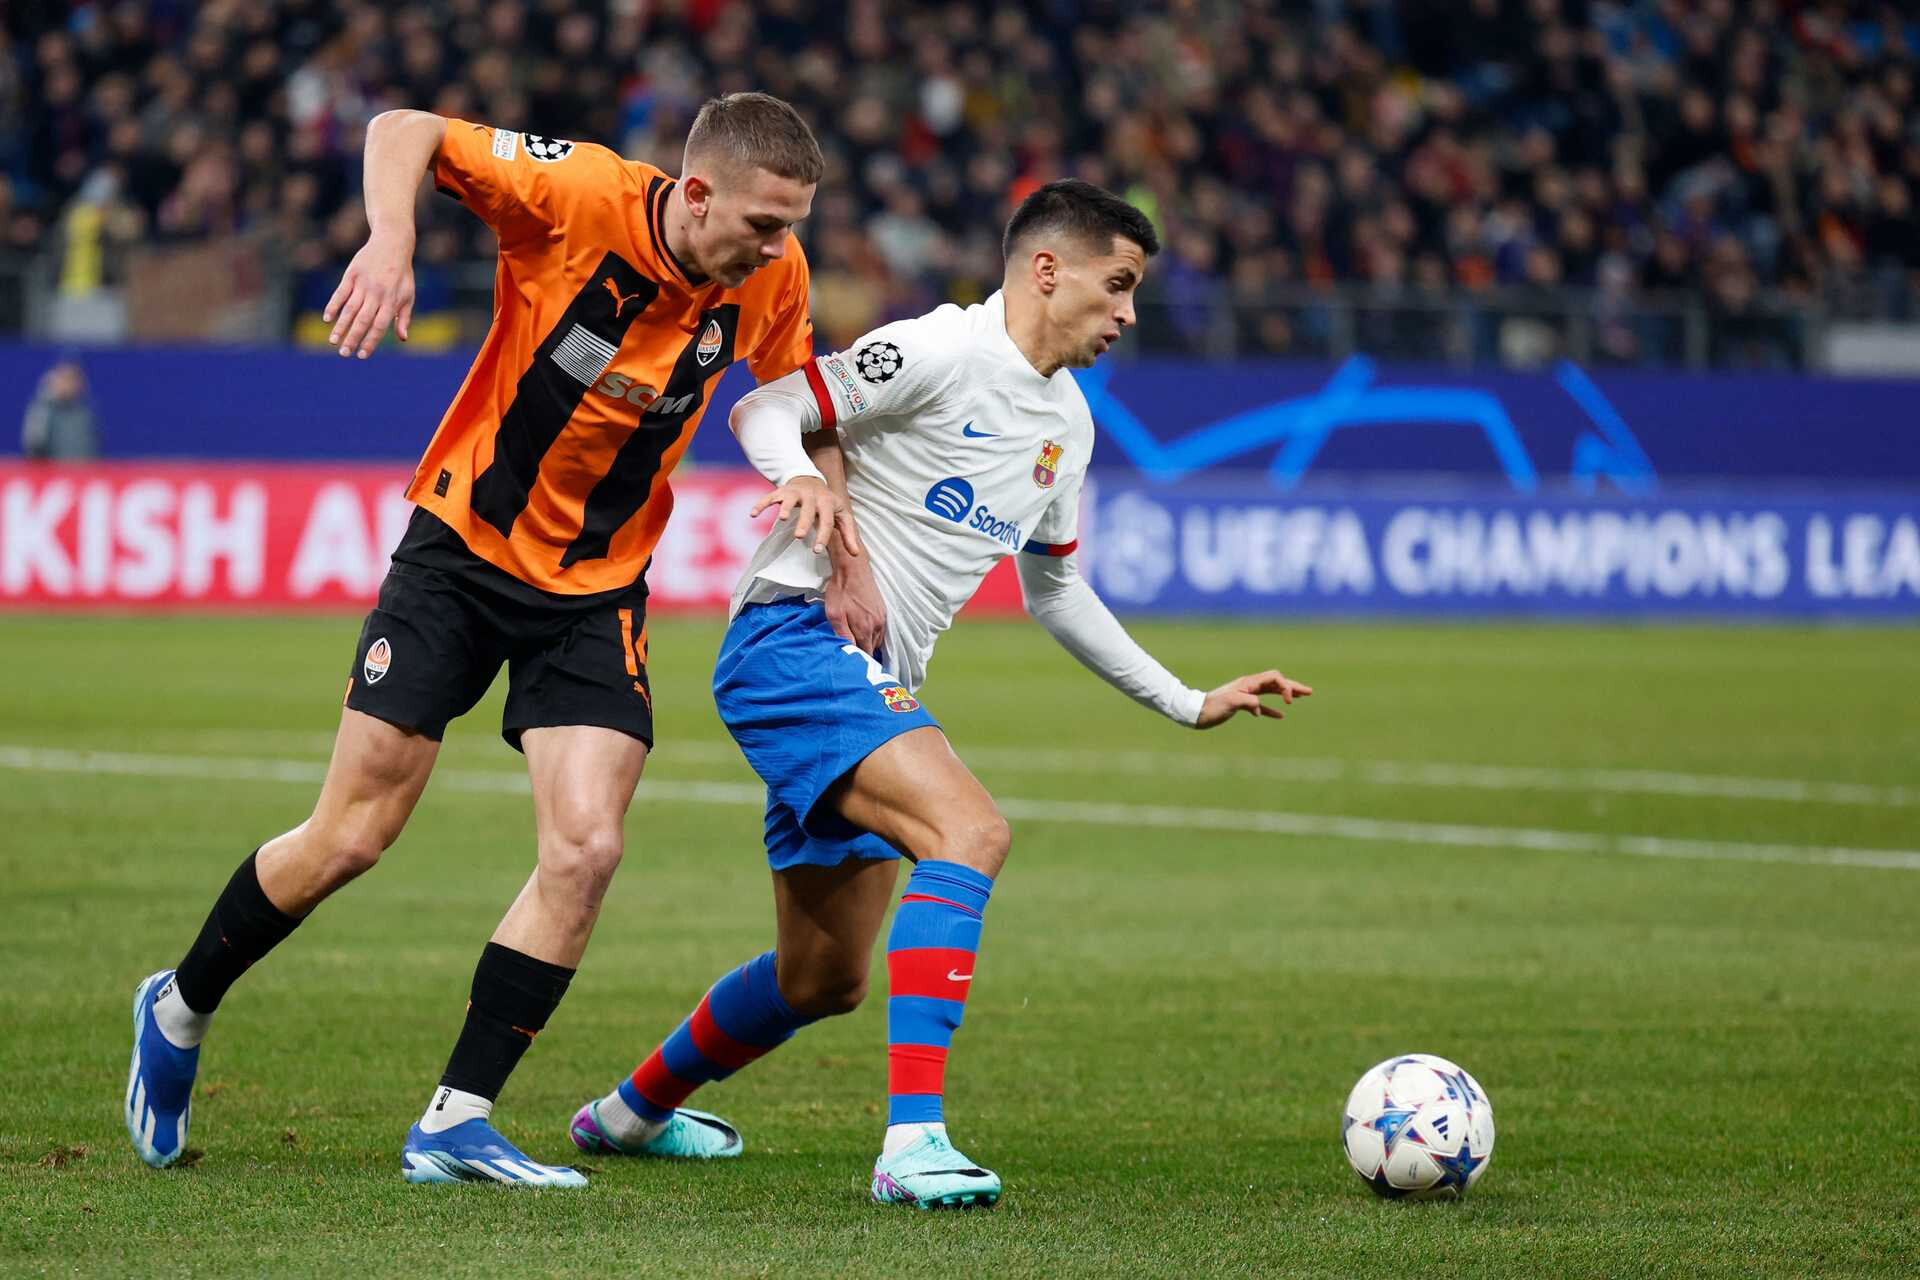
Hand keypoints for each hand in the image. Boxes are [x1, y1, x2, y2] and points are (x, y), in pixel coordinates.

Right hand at [324, 229, 415, 358]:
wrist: (392, 244)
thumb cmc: (402, 274)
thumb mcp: (408, 295)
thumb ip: (404, 317)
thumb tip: (403, 338)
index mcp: (391, 301)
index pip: (380, 327)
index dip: (370, 342)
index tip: (361, 355)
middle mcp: (376, 294)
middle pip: (362, 321)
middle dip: (352, 339)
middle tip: (343, 354)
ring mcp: (363, 284)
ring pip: (349, 309)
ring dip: (340, 326)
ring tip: (333, 341)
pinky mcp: (352, 274)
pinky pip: (340, 293)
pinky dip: (333, 306)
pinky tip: (327, 319)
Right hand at [748, 475, 862, 555]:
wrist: (810, 479)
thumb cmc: (827, 503)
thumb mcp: (841, 515)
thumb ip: (848, 534)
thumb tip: (856, 554)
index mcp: (827, 503)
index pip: (827, 521)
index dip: (823, 535)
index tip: (817, 550)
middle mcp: (812, 496)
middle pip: (809, 510)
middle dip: (804, 522)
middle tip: (799, 537)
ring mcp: (795, 492)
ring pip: (790, 499)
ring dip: (785, 508)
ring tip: (782, 519)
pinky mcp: (782, 491)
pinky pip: (770, 496)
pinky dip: (761, 504)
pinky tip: (753, 514)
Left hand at [825, 540, 886, 654]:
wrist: (853, 569)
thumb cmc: (841, 591)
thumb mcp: (834, 614)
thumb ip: (842, 634)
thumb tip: (848, 651)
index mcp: (866, 629)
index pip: (867, 654)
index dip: (860, 661)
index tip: (853, 664)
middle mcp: (877, 626)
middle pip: (872, 648)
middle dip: (864, 653)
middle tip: (853, 655)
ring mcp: (882, 618)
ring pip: (877, 639)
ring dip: (868, 643)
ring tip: (857, 643)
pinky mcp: (883, 611)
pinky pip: (880, 630)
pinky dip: (873, 634)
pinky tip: (863, 630)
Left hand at [1195, 669, 1312, 728]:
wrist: (1196, 713)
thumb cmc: (1212, 707)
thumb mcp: (1231, 703)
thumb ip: (1248, 702)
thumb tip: (1259, 708)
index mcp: (1248, 683)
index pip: (1274, 678)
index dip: (1285, 687)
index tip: (1289, 702)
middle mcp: (1249, 685)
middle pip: (1276, 682)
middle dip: (1293, 686)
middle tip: (1310, 692)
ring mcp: (1246, 694)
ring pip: (1271, 691)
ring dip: (1286, 694)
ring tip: (1302, 697)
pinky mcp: (1242, 705)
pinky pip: (1262, 705)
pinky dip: (1272, 709)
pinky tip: (1281, 716)